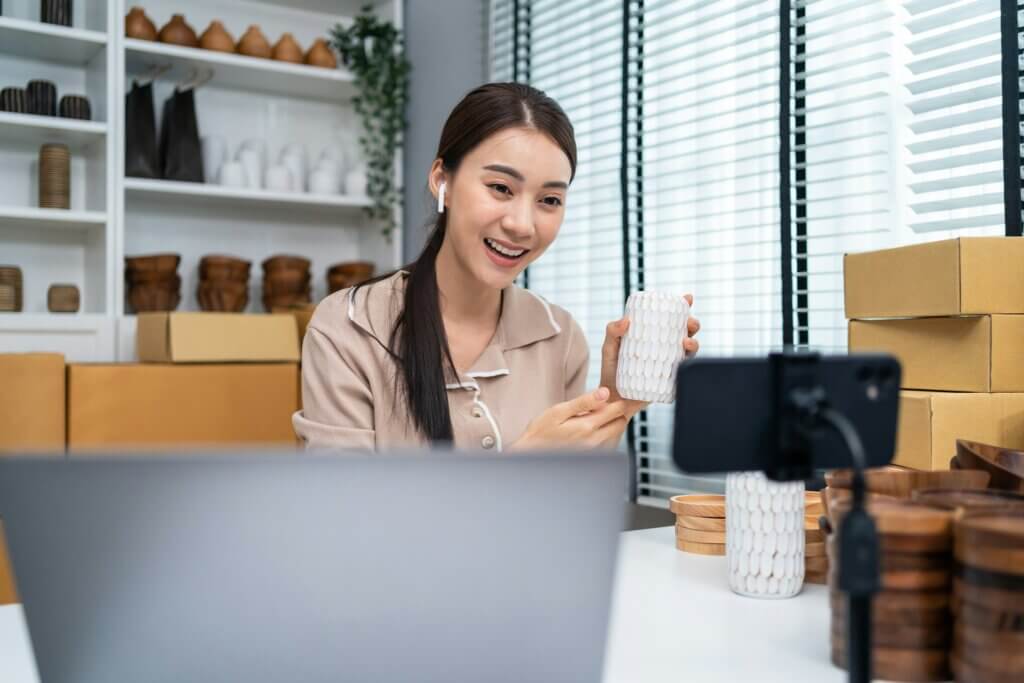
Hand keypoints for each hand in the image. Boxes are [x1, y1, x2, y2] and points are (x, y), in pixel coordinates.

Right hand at [510, 387, 628, 449]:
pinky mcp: (591, 457)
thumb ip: (584, 402)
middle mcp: (595, 441)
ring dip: (611, 423)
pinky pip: (607, 443)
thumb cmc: (540, 432)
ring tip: (594, 416)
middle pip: (621, 423)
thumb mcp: (559, 411)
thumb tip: (605, 392)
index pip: (617, 410)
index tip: (611, 394)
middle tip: (602, 405)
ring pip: (616, 434)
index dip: (618, 399)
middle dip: (617, 412)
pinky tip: (591, 429)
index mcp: (587, 427)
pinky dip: (605, 434)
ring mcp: (594, 452)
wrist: (530, 453)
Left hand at [601, 293, 700, 414]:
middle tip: (689, 323)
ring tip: (685, 343)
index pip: (671, 319)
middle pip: (686, 333)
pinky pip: (684, 375)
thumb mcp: (609, 348)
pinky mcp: (670, 382)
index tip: (688, 298)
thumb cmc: (611, 370)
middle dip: (693, 324)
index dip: (683, 307)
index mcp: (653, 336)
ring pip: (689, 352)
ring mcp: (669, 365)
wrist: (611, 399)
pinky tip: (685, 363)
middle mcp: (665, 349)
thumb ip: (612, 332)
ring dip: (693, 344)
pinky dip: (688, 368)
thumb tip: (627, 320)